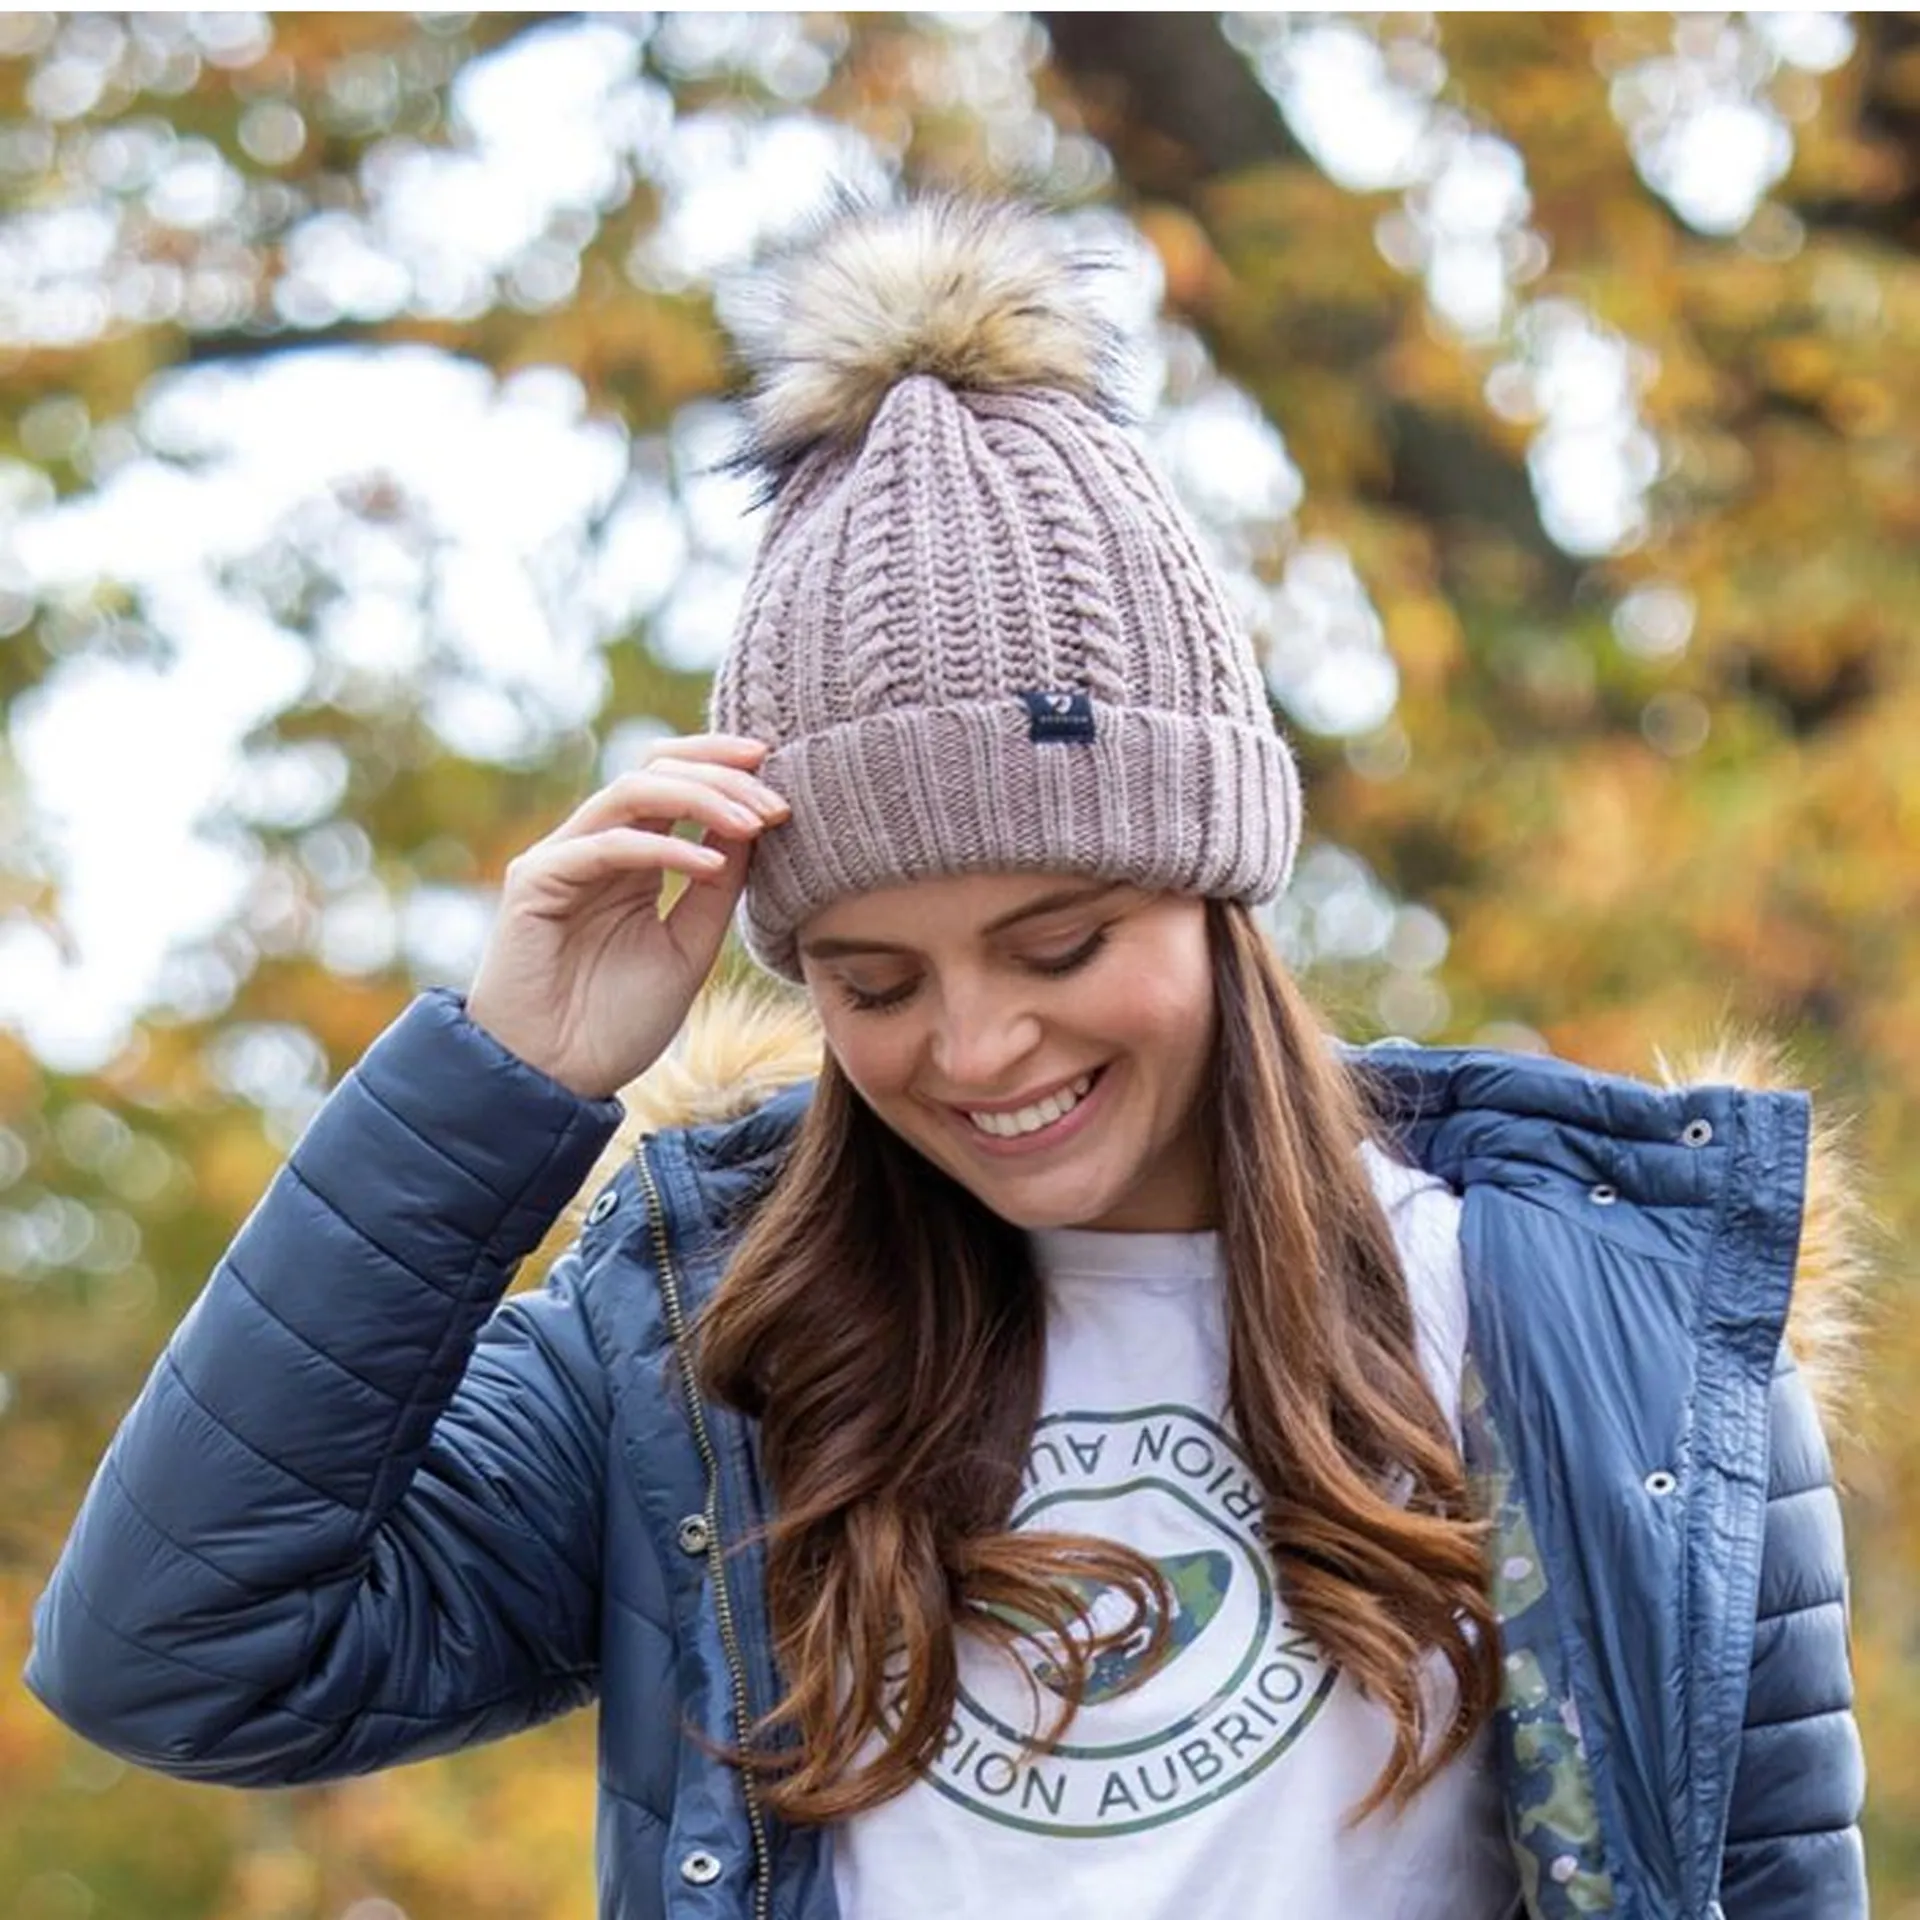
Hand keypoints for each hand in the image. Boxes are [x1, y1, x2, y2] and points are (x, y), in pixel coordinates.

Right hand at [465, 734, 788, 1098]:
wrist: (555, 1080)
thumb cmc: (617, 1022)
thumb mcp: (690, 948)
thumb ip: (719, 889)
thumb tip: (758, 824)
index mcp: (631, 856)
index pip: (674, 780)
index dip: (724, 765)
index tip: (781, 768)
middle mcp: (593, 845)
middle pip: (655, 769)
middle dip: (722, 773)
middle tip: (777, 798)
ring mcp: (561, 858)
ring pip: (632, 792)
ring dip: (702, 798)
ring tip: (757, 822)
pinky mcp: (535, 882)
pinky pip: (607, 846)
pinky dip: (665, 848)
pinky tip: (713, 865)